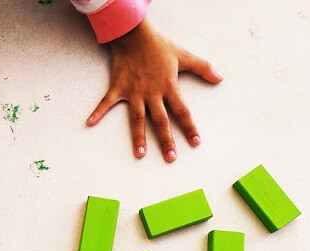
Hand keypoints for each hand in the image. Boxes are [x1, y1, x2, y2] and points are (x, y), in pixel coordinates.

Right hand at [86, 20, 222, 161]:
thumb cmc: (158, 46)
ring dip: (138, 137)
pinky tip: (90, 123)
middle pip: (160, 121)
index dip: (190, 127)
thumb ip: (203, 68)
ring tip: (140, 154)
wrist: (135, 34)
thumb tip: (219, 78)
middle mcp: (152, 93)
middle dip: (166, 140)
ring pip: (137, 119)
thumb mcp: (184, 56)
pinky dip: (98, 112)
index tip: (195, 142)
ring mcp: (134, 92)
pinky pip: (107, 102)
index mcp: (168, 86)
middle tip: (170, 158)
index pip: (182, 111)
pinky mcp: (118, 87)